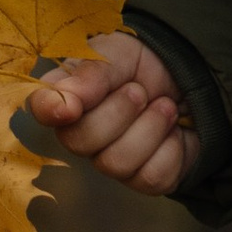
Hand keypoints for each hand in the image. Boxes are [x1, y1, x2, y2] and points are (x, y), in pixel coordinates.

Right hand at [26, 34, 198, 194]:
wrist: (190, 79)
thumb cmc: (143, 64)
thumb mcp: (119, 53)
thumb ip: (91, 73)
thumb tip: (64, 101)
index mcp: (66, 95)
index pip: (40, 107)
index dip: (49, 109)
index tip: (69, 107)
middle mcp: (79, 133)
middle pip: (78, 142)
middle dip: (119, 112)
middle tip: (139, 90)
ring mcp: (110, 160)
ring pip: (116, 163)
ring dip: (150, 127)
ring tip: (164, 105)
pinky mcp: (143, 179)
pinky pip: (151, 177)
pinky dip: (171, 147)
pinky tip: (173, 131)